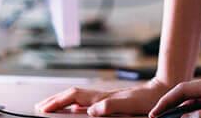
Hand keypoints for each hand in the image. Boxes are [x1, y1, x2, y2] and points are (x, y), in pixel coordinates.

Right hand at [36, 77, 171, 115]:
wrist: (161, 90)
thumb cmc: (147, 100)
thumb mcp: (129, 105)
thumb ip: (109, 106)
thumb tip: (90, 110)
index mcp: (101, 97)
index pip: (73, 97)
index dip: (57, 102)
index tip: (43, 108)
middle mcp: (101, 96)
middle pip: (72, 95)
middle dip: (55, 99)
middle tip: (39, 106)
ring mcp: (105, 97)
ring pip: (77, 98)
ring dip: (63, 101)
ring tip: (51, 107)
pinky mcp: (110, 101)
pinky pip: (86, 103)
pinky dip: (74, 105)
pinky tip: (74, 110)